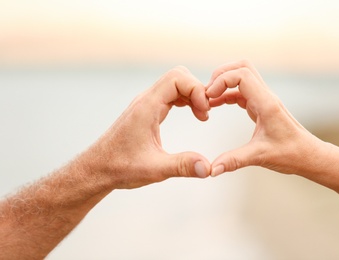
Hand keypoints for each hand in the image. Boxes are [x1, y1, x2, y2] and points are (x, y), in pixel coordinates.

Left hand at [83, 66, 210, 188]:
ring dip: (192, 94)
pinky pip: (170, 94)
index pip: (177, 78)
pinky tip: (192, 114)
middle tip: (204, 114)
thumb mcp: (154, 169)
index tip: (204, 113)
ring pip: (175, 83)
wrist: (98, 169)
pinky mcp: (147, 111)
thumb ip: (182, 166)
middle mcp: (146, 100)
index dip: (196, 90)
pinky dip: (185, 100)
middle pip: (178, 76)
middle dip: (197, 90)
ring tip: (201, 116)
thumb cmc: (120, 167)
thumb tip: (208, 168)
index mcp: (147, 107)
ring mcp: (146, 104)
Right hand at [206, 60, 320, 175]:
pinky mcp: (261, 107)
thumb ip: (234, 161)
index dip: (222, 81)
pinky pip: (242, 92)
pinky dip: (227, 94)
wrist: (309, 156)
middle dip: (221, 75)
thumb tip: (211, 170)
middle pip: (242, 67)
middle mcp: (266, 97)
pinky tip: (216, 105)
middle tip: (207, 92)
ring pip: (242, 77)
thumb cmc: (290, 154)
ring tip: (208, 100)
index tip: (209, 97)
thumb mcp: (260, 157)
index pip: (242, 75)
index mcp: (266, 104)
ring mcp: (264, 100)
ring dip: (224, 83)